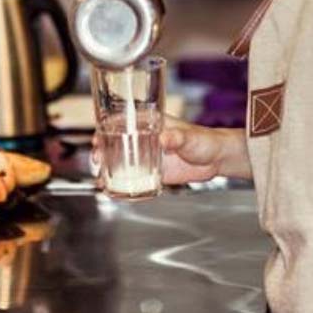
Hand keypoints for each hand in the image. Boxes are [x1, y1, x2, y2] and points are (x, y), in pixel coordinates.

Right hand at [90, 116, 231, 186]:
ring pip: (123, 161)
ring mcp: (149, 156)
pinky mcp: (154, 172)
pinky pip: (134, 178)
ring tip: (100, 178)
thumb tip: (164, 139)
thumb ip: (177, 138)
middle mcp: (147, 139)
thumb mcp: (189, 137)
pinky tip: (114, 190)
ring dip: (109, 168)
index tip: (97, 136)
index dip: (107, 127)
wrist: (215, 159)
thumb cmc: (204, 140)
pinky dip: (122, 183)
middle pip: (118, 142)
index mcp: (152, 124)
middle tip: (96, 159)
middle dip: (103, 150)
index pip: (125, 121)